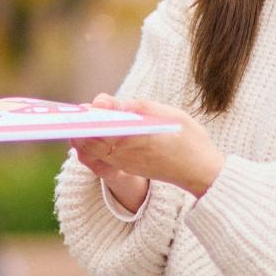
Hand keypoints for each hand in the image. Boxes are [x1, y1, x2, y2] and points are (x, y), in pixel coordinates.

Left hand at [69, 94, 224, 197]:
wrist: (201, 172)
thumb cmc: (189, 139)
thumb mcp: (169, 115)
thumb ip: (140, 107)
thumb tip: (113, 103)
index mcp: (137, 137)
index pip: (103, 126)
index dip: (92, 115)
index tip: (86, 106)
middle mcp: (127, 154)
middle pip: (91, 140)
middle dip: (80, 125)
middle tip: (74, 111)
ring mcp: (125, 163)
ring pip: (93, 151)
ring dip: (83, 135)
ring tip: (79, 119)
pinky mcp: (127, 168)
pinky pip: (101, 157)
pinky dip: (92, 145)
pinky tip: (91, 133)